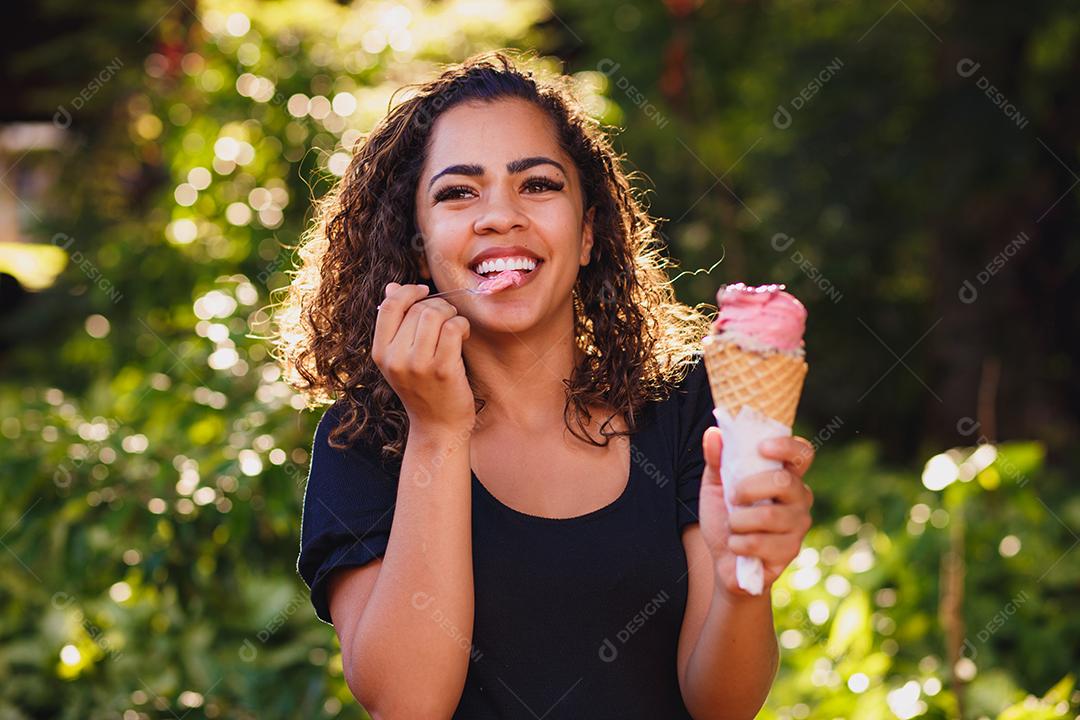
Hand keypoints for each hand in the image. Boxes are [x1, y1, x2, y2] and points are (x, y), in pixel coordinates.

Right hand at [372, 282, 474, 431]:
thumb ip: (395, 324)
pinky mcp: (442, 370)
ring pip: (435, 314)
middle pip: (418, 308)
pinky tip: (463, 336)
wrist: (438, 427)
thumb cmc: (422, 388)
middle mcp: (395, 359)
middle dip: (438, 306)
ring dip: (451, 314)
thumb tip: (392, 288)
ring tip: (455, 327)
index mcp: (380, 353)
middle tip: (448, 318)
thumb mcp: (400, 358)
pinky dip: (462, 326)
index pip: (389, 306)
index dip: (408, 292)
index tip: (423, 291)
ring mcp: (418, 365)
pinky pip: (453, 328)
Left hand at [699, 427, 814, 597]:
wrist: (722, 561)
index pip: (802, 453)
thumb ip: (716, 459)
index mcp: (785, 474)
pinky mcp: (791, 550)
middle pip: (784, 482)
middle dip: (748, 488)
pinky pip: (760, 543)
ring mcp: (799, 524)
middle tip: (732, 498)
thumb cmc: (724, 517)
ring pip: (769, 515)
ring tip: (733, 525)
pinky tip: (737, 546)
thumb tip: (713, 433)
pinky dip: (738, 543)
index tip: (761, 448)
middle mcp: (800, 497)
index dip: (787, 447)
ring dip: (738, 520)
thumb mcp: (714, 486)